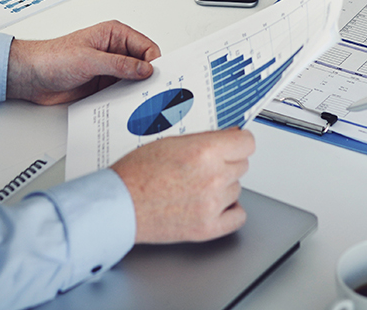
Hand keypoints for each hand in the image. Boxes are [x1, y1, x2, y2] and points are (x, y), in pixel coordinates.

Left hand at [6, 20, 159, 104]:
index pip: (146, 47)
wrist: (31, 76)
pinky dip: (124, 101)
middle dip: (147, 79)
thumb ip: (119, 65)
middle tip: (152, 93)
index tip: (156, 79)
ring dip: (135, 92)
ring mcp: (109, 69)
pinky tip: (124, 107)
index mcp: (114, 34)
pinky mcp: (102, 85)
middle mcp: (114, 51)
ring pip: (133, 82)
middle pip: (143, 65)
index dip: (154, 62)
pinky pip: (121, 94)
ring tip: (139, 102)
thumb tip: (144, 69)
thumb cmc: (52, 57)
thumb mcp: (88, 60)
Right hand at [112, 127, 254, 242]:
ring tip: (199, 184)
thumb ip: (201, 141)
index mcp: (204, 151)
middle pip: (242, 165)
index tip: (235, 142)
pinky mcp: (208, 228)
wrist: (120, 204)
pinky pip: (238, 216)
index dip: (239, 140)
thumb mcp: (170, 142)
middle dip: (227, 162)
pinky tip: (215, 204)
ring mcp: (212, 204)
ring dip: (224, 185)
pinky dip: (230, 210)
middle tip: (207, 164)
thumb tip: (224, 139)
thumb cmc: (136, 172)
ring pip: (237, 189)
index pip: (246, 142)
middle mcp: (213, 177)